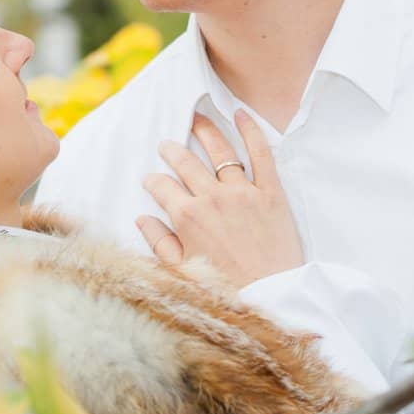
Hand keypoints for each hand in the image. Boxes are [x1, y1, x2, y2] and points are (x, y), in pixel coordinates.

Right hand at [137, 110, 304, 287]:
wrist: (271, 298)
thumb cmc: (224, 289)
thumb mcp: (182, 270)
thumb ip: (159, 242)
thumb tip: (142, 218)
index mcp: (187, 217)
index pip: (162, 186)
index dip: (153, 180)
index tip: (151, 179)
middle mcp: (212, 198)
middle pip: (186, 162)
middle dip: (173, 150)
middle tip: (167, 143)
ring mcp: (243, 192)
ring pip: (220, 151)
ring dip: (206, 132)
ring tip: (197, 119)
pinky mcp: (270, 192)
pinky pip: (261, 154)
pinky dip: (250, 131)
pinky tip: (240, 114)